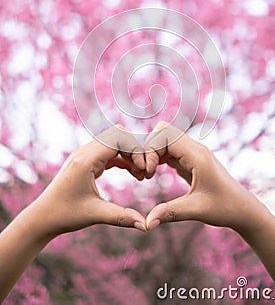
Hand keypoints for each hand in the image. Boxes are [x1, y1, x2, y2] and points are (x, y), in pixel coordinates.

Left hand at [29, 126, 146, 236]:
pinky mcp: (86, 161)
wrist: (42, 217)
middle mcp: (84, 152)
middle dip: (134, 149)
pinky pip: (109, 152)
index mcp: (86, 160)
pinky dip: (123, 159)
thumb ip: (122, 217)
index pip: (118, 138)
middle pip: (117, 135)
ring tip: (141, 175)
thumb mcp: (95, 215)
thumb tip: (146, 226)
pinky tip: (133, 174)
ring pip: (114, 142)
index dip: (135, 150)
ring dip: (129, 154)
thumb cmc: (65, 215)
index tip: (144, 170)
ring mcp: (84, 155)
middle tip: (144, 171)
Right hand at [144, 122, 266, 232]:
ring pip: (165, 139)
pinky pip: (169, 149)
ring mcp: (193, 153)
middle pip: (163, 131)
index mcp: (198, 155)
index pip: (166, 134)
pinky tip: (153, 174)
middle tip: (145, 172)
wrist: (243, 209)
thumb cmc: (224, 208)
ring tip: (147, 175)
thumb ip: (171, 213)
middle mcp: (195, 149)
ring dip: (152, 153)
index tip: (149, 173)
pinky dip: (158, 157)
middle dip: (149, 148)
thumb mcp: (196, 210)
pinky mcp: (190, 160)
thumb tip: (146, 224)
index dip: (151, 149)